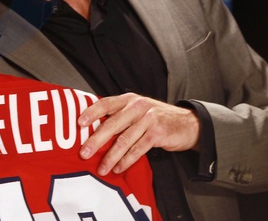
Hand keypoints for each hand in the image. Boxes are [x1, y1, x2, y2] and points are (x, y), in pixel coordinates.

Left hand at [78, 93, 199, 175]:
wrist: (188, 123)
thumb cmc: (157, 118)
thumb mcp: (138, 110)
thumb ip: (120, 115)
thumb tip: (94, 129)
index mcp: (129, 99)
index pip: (106, 103)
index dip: (91, 113)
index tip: (78, 124)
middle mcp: (137, 106)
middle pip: (112, 124)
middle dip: (96, 140)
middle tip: (83, 153)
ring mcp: (148, 119)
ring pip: (124, 140)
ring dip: (110, 156)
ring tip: (101, 168)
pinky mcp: (157, 133)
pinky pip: (138, 149)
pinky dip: (127, 160)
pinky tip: (118, 168)